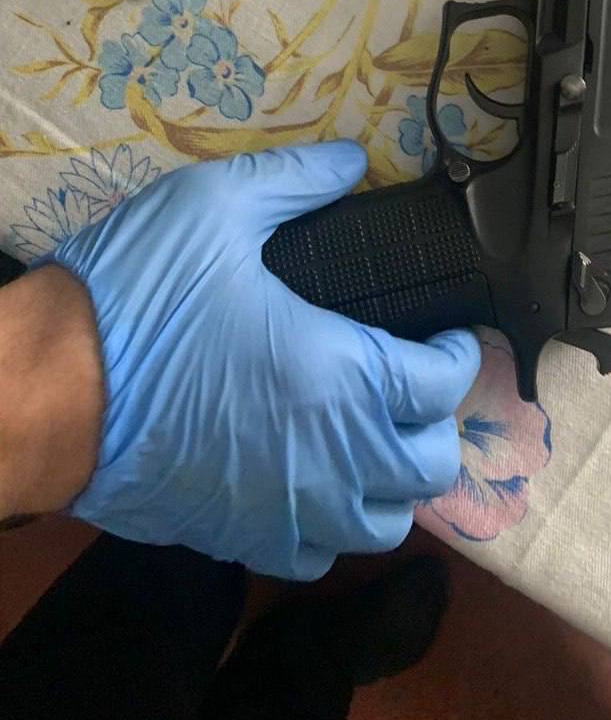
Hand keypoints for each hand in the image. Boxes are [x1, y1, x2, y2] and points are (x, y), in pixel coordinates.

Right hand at [40, 143, 480, 578]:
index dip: (459, 355)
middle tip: (411, 386)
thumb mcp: (214, 207)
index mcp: (341, 373)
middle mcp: (331, 454)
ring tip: (372, 441)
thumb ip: (296, 181)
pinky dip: (332, 529)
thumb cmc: (136, 298)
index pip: (443, 385)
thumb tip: (354, 161)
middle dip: (435, 423)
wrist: (41, 391)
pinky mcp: (239, 540)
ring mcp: (287, 508)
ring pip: (383, 525)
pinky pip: (316, 558)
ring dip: (393, 484)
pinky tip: (313, 488)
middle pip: (430, 466)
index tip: (448, 336)